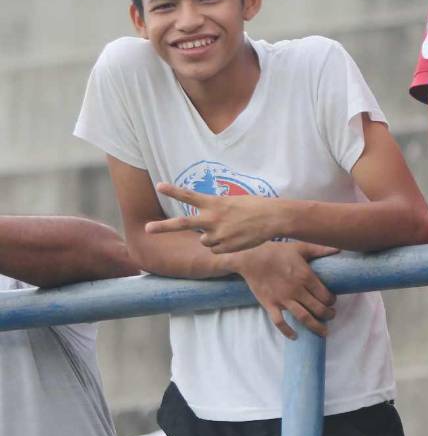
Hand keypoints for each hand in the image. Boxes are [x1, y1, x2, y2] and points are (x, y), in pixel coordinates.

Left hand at [147, 183, 286, 252]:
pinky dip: (223, 246)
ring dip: (212, 238)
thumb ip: (215, 212)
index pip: (189, 196)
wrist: (272, 218)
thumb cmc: (255, 208)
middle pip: (183, 223)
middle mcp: (213, 219)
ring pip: (204, 241)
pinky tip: (236, 238)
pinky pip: (216, 249)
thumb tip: (203, 230)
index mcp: (215, 204)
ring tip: (231, 231)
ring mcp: (218, 234)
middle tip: (147, 228)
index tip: (159, 186)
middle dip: (163, 226)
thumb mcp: (233, 203)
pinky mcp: (225, 247)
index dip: (173, 191)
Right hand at [227, 241, 338, 338]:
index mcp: (306, 276)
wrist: (250, 257)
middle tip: (331, 315)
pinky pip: (279, 322)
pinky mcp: (269, 304)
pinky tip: (295, 337)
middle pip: (318, 308)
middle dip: (328, 314)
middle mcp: (296, 290)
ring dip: (316, 326)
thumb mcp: (301, 247)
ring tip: (323, 331)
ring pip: (303, 317)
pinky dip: (287, 331)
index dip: (332, 301)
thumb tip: (339, 249)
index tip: (332, 302)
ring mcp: (283, 299)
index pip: (325, 295)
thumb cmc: (277, 251)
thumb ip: (320, 249)